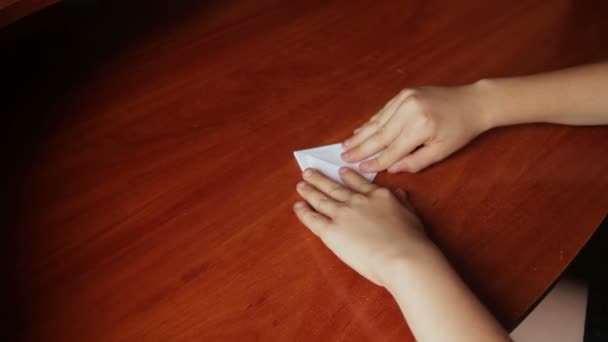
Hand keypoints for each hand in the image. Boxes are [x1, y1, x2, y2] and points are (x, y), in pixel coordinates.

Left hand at [293, 167, 432, 286]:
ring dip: (309, 191)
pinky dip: (304, 212)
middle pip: (334, 187)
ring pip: (321, 199)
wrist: (402, 257)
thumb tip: (400, 192)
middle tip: (309, 171)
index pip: (358, 183)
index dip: (347, 176)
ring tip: (301, 185)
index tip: (340, 170)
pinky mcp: (331, 231)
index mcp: (378, 196)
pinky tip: (298, 206)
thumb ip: (402, 202)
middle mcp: (357, 201)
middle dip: (320, 179)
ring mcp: (342, 214)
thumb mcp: (411, 215)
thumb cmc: (412, 241)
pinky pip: (313, 219)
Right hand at [341, 83, 489, 172]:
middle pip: (380, 134)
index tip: (360, 169)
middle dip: (361, 148)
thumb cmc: (460, 130)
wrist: (473, 102)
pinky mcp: (404, 93)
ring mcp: (406, 98)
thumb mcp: (443, 151)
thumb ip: (416, 161)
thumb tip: (392, 169)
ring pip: (378, 121)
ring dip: (361, 135)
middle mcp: (410, 110)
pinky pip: (383, 111)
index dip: (376, 161)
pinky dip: (371, 122)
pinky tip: (360, 130)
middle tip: (344, 157)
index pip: (393, 150)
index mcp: (421, 127)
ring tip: (346, 145)